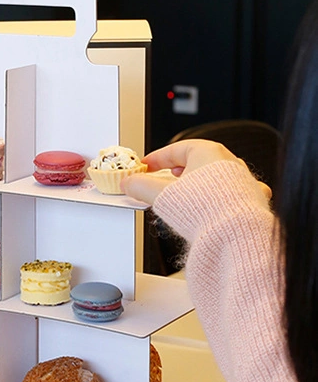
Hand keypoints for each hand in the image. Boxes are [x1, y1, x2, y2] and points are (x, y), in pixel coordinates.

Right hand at [122, 139, 240, 204]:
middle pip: (197, 161)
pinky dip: (218, 198)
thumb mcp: (162, 195)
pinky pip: (231, 193)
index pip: (176, 150)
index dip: (156, 159)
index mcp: (208, 152)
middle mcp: (229, 161)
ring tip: (183, 197)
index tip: (146, 167)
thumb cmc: (207, 209)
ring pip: (215, 177)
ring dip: (197, 185)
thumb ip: (141, 187)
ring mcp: (243, 179)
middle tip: (163, 182)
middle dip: (177, 171)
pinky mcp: (251, 198)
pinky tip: (209, 208)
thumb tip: (130, 183)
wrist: (235, 231)